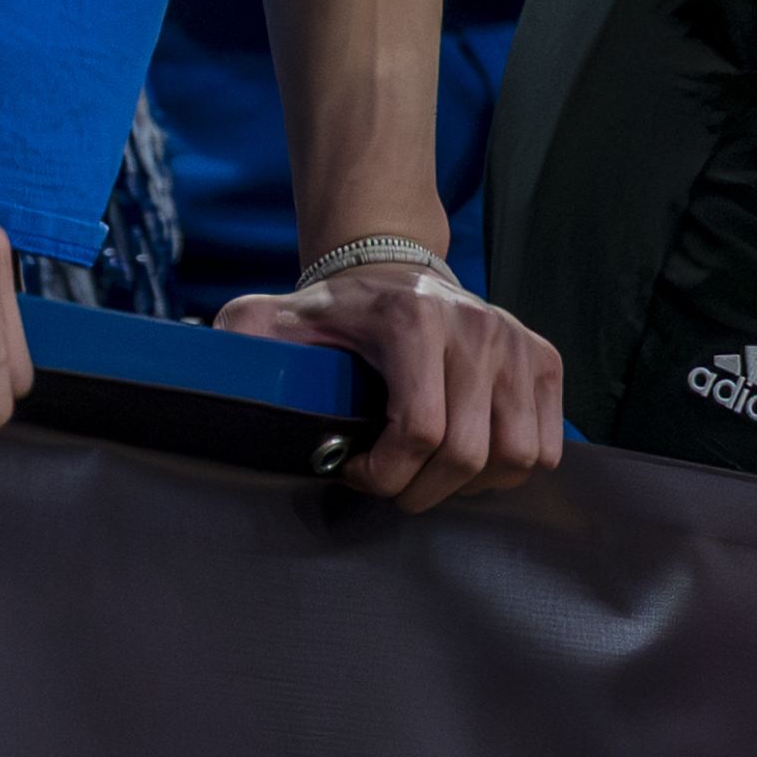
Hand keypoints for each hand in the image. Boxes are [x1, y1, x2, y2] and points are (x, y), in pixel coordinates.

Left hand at [215, 257, 563, 511]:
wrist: (393, 267)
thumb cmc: (335, 311)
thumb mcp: (276, 319)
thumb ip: (244, 339)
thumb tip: (211, 365)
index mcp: (414, 321)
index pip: (420, 432)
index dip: (385, 474)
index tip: (354, 469)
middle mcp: (477, 327)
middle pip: (469, 454)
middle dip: (421, 488)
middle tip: (389, 481)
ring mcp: (517, 342)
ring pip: (515, 458)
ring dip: (470, 483)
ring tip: (430, 470)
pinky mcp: (543, 358)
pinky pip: (545, 445)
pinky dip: (510, 466)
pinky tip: (469, 453)